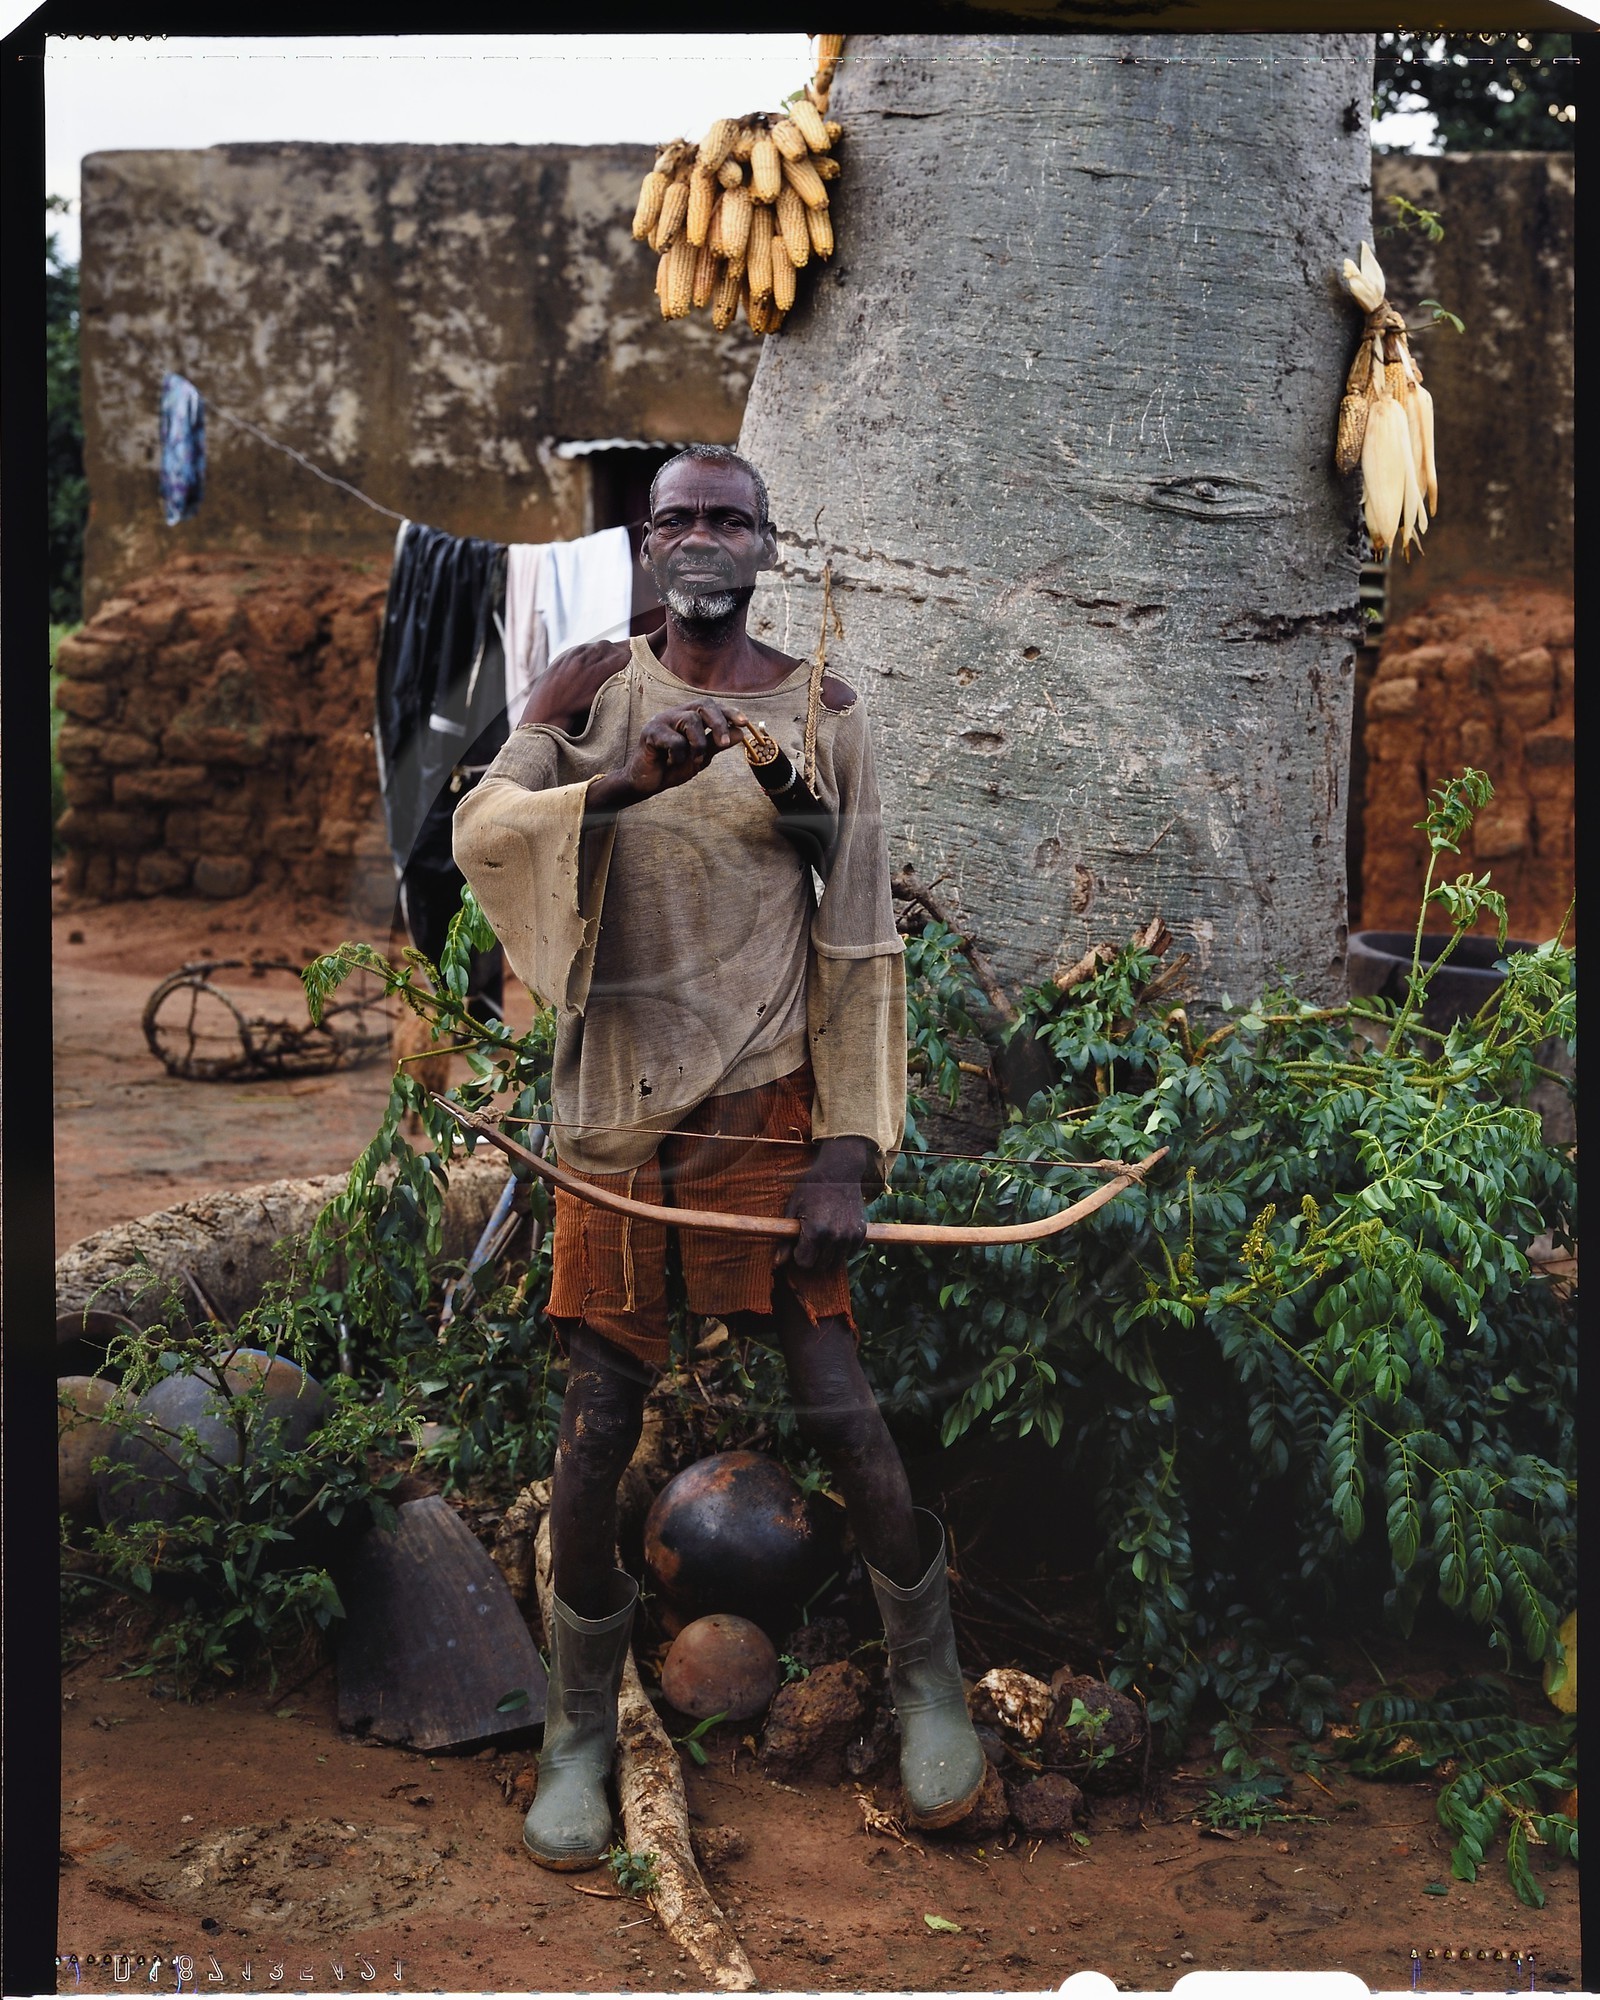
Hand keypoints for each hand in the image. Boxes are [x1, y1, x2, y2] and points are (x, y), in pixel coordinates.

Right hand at [622, 699, 748, 799]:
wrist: (648, 783)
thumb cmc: (672, 767)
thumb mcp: (701, 756)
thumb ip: (718, 743)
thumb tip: (741, 732)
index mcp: (688, 716)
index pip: (712, 706)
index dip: (729, 712)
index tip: (745, 723)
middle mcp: (676, 714)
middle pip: (703, 704)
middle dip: (718, 723)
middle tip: (725, 743)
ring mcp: (662, 720)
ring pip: (690, 721)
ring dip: (698, 745)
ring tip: (693, 760)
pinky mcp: (650, 732)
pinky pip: (674, 741)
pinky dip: (677, 756)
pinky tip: (669, 762)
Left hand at [784, 1136, 874, 1271]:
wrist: (839, 1171)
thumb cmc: (811, 1188)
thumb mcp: (793, 1209)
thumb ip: (785, 1239)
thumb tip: (778, 1263)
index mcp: (815, 1231)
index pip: (804, 1263)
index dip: (798, 1255)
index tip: (798, 1243)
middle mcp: (835, 1236)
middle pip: (820, 1266)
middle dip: (812, 1256)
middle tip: (810, 1239)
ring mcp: (850, 1236)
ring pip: (836, 1262)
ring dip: (827, 1254)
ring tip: (823, 1236)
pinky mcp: (861, 1233)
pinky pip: (849, 1254)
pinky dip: (842, 1249)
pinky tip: (836, 1234)